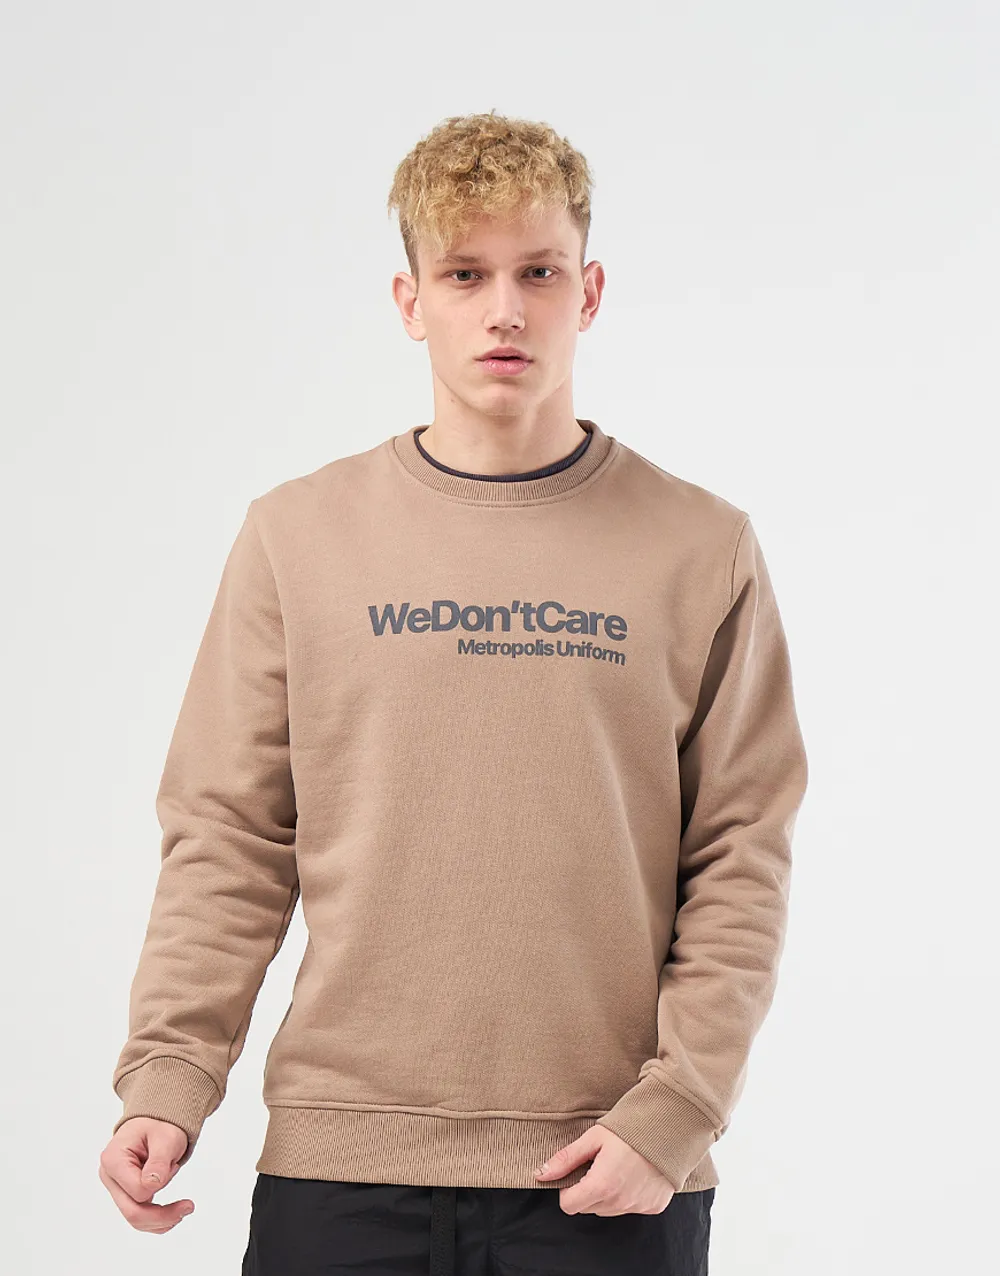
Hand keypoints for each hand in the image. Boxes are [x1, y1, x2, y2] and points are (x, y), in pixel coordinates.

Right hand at [98, 1117, 193, 1232]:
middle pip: (132, 1212)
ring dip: (162, 1219)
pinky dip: (158, 1220)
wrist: (156, 1122)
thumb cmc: (160, 1126)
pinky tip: (174, 1214)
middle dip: (162, 1215)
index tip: (173, 1166)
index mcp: (113, 1160)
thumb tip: (152, 1185)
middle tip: (189, 1207)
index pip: (137, 1190)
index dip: (161, 1183)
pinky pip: (139, 1216)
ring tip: (185, 1208)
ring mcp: (117, 1188)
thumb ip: (159, 1160)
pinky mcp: (126, 1194)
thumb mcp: (166, 1137)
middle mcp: (110, 1177)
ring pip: (136, 1219)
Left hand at [534, 1125, 675, 1215]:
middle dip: (586, 1190)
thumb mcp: (593, 1138)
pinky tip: (633, 1174)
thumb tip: (540, 1174)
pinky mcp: (653, 1206)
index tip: (576, 1173)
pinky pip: (630, 1208)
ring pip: (608, 1209)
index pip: (569, 1205)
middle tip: (598, 1165)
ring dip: (606, 1194)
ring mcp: (638, 1206)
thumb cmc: (629, 1129)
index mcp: (601, 1185)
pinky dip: (627, 1195)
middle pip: (588, 1207)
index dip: (567, 1189)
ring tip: (617, 1167)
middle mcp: (620, 1202)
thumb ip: (566, 1159)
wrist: (670, 1128)